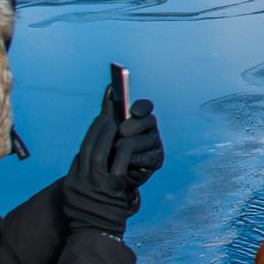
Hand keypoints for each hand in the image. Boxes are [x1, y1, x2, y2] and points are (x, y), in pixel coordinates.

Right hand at [63, 111, 133, 236]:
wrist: (93, 238)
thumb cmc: (89, 220)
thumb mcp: (78, 200)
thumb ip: (82, 182)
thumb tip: (86, 166)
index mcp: (72, 183)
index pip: (79, 154)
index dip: (89, 138)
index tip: (97, 127)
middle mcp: (80, 182)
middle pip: (86, 148)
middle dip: (96, 130)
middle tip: (105, 119)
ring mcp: (94, 186)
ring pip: (98, 153)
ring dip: (106, 135)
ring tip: (115, 124)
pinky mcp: (111, 191)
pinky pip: (117, 166)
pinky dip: (121, 152)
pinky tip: (126, 144)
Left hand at [111, 100, 162, 214]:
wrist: (109, 176)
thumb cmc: (108, 149)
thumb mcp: (107, 128)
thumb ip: (108, 107)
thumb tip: (109, 87)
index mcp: (139, 118)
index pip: (146, 106)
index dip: (141, 107)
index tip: (132, 111)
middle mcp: (150, 129)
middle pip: (149, 120)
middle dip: (134, 126)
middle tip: (121, 132)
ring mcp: (155, 144)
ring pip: (146, 139)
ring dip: (130, 144)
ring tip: (117, 148)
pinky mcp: (157, 160)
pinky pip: (146, 157)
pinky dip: (133, 159)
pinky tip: (124, 161)